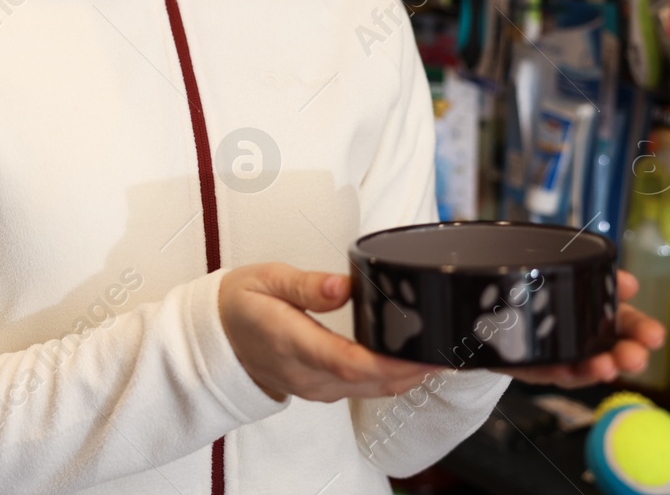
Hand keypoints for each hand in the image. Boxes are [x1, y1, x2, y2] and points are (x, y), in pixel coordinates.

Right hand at [219, 263, 441, 403]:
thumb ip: (305, 284)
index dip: (393, 363)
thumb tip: (342, 286)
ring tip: (441, 352)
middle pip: (371, 382)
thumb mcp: (265, 277)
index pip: (349, 362)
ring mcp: (314, 388)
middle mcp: (306, 374)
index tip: (426, 352)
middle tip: (452, 347)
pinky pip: (363, 391)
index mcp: (291, 342)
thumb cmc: (241, 302)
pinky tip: (411, 362)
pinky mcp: (321, 390)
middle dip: (415, 369)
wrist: (217, 335)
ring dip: (408, 376)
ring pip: (371, 390)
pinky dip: (392, 379)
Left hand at [494, 270, 665, 387]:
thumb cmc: (547, 290)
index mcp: (601, 318)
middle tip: (635, 357)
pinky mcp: (531, 364)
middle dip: (626, 357)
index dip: (643, 332)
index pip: (629, 326)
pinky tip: (563, 369)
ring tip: (605, 367)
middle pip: (613, 355)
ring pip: (582, 369)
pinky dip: (554, 371)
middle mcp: (586, 343)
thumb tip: (628, 282)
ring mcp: (560, 357)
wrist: (499, 306)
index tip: (655, 336)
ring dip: (596, 369)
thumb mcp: (575, 276)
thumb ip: (601, 279)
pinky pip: (543, 370)